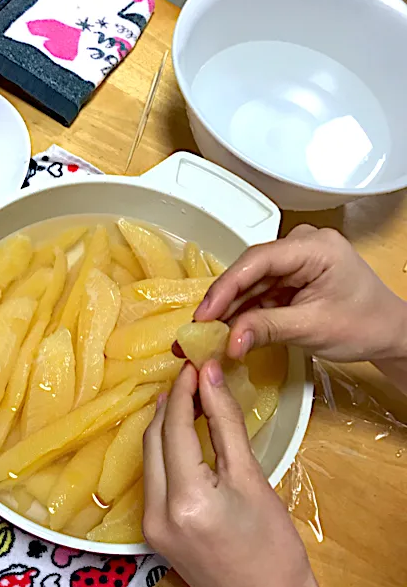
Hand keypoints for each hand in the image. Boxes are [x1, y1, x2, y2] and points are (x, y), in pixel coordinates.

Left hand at [143, 361, 325, 586]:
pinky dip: (165, 452)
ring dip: (164, 426)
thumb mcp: (253, 480)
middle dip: (169, 404)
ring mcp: (149, 526)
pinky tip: (182, 435)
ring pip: (148, 458)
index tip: (195, 363)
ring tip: (189, 398)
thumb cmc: (273, 549)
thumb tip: (209, 377)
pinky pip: (152, 479)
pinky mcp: (152, 533)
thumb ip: (226, 425)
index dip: (182, 391)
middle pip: (152, 440)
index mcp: (184, 500)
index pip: (172, 428)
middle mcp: (155, 512)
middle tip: (193, 376)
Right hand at [195, 225, 406, 362]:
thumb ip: (267, 328)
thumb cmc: (365, 324)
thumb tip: (229, 340)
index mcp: (314, 247)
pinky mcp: (289, 279)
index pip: (258, 261)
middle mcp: (301, 247)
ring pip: (250, 284)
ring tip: (206, 335)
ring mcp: (294, 263)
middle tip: (198, 329)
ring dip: (229, 311)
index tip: (205, 314)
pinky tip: (226, 331)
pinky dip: (243, 314)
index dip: (226, 287)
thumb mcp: (312, 328)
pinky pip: (258, 294)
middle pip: (249, 272)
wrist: (389, 334)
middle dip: (223, 302)